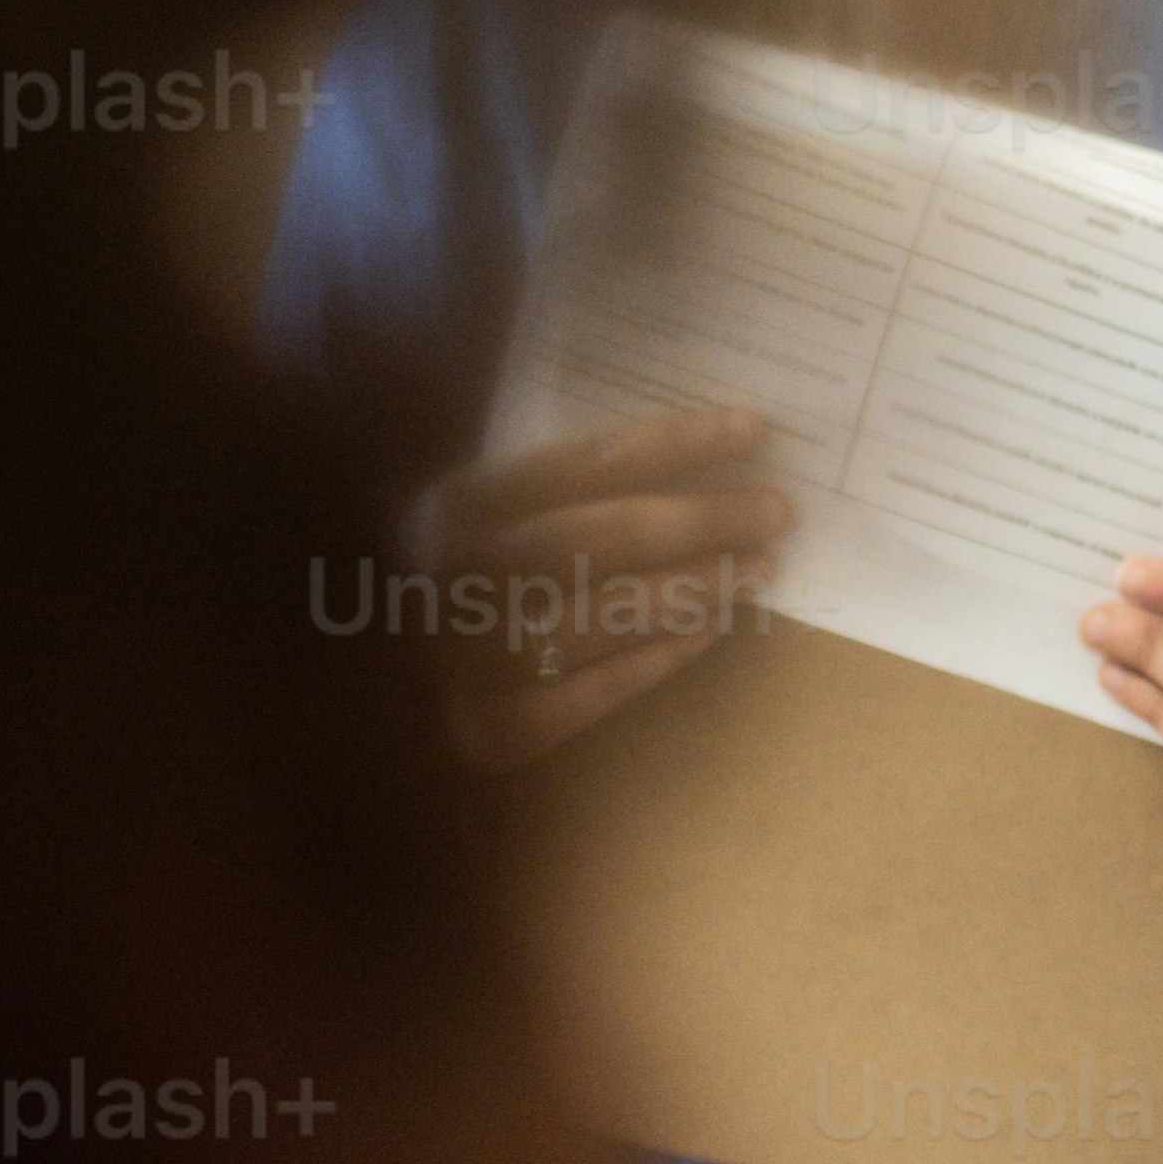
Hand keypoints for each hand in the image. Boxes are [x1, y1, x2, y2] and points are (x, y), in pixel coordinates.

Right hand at [414, 404, 790, 773]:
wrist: (384, 707)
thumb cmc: (450, 591)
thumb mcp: (480, 522)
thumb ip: (552, 493)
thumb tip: (686, 463)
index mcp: (453, 506)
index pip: (586, 463)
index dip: (676, 444)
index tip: (754, 431)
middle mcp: (455, 576)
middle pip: (603, 536)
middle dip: (703, 519)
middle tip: (778, 512)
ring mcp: (468, 658)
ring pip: (603, 614)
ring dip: (694, 588)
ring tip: (758, 569)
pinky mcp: (487, 732)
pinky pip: (591, 694)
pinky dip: (655, 659)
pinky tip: (708, 632)